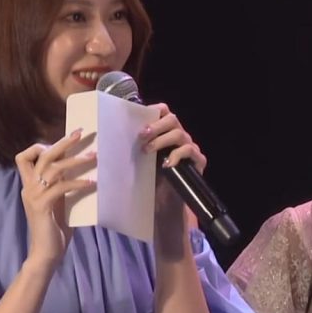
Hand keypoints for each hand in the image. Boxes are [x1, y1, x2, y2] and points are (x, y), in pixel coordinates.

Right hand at [15, 128, 95, 268]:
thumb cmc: (55, 230)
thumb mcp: (58, 202)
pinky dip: (78, 183)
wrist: (46, 254)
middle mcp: (29, 188)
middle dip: (62, 143)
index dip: (39, 147)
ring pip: (53, 168)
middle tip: (79, 133)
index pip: (24, 157)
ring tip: (93, 156)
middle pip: (42, 156)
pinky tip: (91, 183)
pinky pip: (61, 187)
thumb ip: (62, 186)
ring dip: (75, 160)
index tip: (60, 144)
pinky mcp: (43, 206)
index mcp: (30, 186)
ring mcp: (34, 196)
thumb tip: (79, 170)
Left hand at [138, 103, 206, 229]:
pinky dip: (176, 155)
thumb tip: (113, 139)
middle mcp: (180, 136)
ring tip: (147, 150)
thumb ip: (137, 147)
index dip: (155, 110)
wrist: (167, 201)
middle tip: (141, 135)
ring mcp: (190, 147)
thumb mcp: (143, 160)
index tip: (140, 118)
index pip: (164, 112)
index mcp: (166, 132)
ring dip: (161, 140)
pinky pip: (189, 151)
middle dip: (156, 125)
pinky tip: (166, 164)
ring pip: (179, 134)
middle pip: (172, 119)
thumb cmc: (153, 178)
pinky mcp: (198, 160)